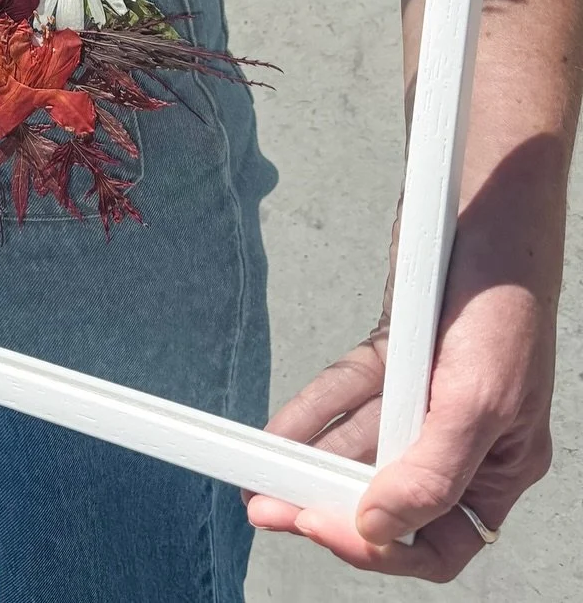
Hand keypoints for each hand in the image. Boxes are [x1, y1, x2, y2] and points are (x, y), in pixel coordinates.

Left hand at [245, 212, 557, 579]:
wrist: (486, 214)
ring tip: (256, 476)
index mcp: (500, 465)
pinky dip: (311, 411)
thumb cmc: (504, 305)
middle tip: (269, 507)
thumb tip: (377, 527)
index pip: (440, 540)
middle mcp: (461, 438)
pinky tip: (276, 430)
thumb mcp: (481, 402)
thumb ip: (431, 472)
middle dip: (326, 504)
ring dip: (308, 460)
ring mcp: (424, 396)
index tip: (322, 526)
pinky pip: (347, 394)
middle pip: (388, 496)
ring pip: (359, 445)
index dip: (380, 545)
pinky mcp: (394, 355)